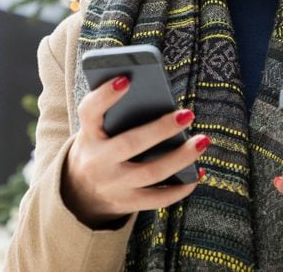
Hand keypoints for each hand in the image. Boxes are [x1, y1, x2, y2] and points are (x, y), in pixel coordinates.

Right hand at [62, 75, 208, 227]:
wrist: (80, 193)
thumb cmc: (99, 147)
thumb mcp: (97, 130)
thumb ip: (118, 115)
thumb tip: (159, 98)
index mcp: (88, 135)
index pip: (89, 112)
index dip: (105, 95)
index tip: (126, 79)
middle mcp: (98, 162)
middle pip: (130, 144)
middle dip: (161, 129)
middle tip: (187, 114)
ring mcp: (113, 186)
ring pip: (152, 173)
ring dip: (181, 157)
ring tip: (202, 140)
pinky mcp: (128, 203)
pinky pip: (159, 199)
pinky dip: (182, 187)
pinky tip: (199, 172)